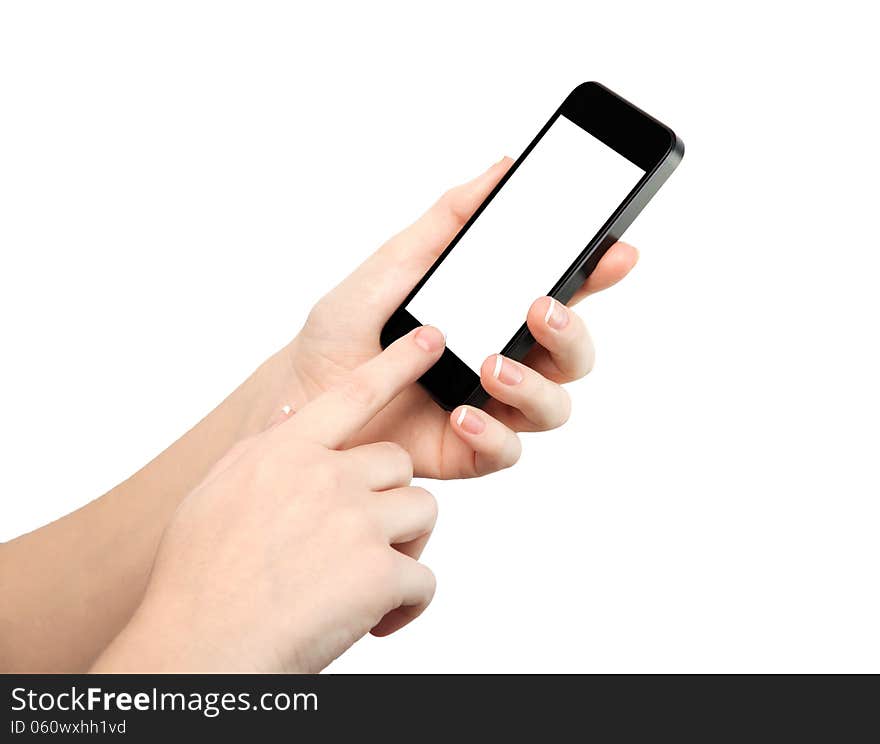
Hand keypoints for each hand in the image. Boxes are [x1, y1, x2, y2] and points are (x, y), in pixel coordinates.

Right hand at [91, 326, 446, 672]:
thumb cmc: (198, 579)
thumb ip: (262, 455)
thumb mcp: (217, 495)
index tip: (432, 338)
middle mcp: (324, 476)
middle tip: (363, 544)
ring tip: (366, 584)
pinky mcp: (379, 572)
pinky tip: (374, 622)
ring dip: (405, 549)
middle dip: (390, 501)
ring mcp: (355, 521)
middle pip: (398, 465)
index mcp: (284, 454)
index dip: (397, 363)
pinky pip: (425, 579)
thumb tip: (288, 423)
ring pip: (421, 512)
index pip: (354, 394)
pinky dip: (407, 605)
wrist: (199, 648)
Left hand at [282, 158, 638, 477]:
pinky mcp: (469, 450)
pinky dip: (493, 434)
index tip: (618, 250)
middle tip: (540, 311)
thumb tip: (502, 169)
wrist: (302, 395)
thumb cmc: (344, 330)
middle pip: (573, 354)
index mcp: (493, 312)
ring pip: (555, 406)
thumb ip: (448, 221)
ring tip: (491, 366)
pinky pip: (508, 452)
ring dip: (536, 386)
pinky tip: (461, 414)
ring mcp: (490, 407)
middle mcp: (503, 359)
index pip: (562, 292)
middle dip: (573, 333)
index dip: (598, 274)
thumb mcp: (393, 264)